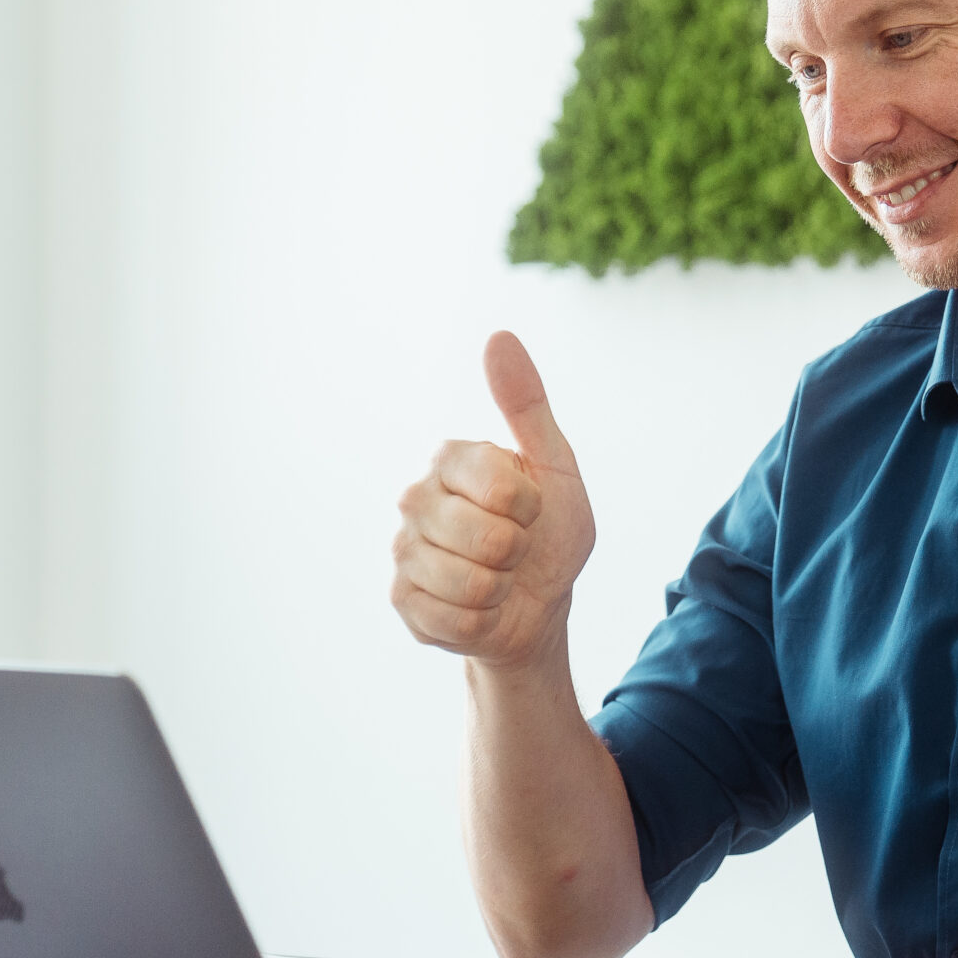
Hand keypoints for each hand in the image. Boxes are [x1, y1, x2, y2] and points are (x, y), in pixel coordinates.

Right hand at [392, 332, 596, 668]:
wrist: (537, 605)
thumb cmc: (548, 532)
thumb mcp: (555, 467)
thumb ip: (527, 404)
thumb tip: (498, 336)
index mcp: (450, 457)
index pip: (504, 489)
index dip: (532, 509)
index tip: (530, 509)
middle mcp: (415, 497)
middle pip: (490, 540)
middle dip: (518, 552)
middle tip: (514, 549)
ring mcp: (403, 550)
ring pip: (471, 583)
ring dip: (501, 590)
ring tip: (496, 577)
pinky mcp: (402, 599)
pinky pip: (455, 619)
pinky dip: (482, 621)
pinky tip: (478, 608)